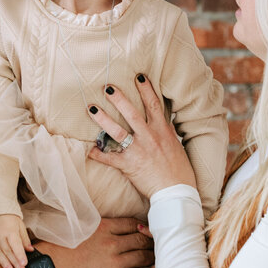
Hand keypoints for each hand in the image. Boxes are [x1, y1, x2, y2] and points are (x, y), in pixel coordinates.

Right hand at [0, 214, 32, 267]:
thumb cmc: (8, 218)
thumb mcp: (20, 225)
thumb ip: (24, 239)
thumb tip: (30, 250)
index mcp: (10, 231)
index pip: (16, 245)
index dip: (20, 255)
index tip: (24, 263)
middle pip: (8, 251)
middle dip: (15, 263)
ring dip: (3, 263)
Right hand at [36, 217, 152, 267]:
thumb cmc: (59, 249)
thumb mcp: (79, 228)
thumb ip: (98, 227)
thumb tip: (111, 228)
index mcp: (104, 227)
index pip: (132, 224)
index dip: (142, 227)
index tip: (147, 231)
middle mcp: (112, 242)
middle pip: (141, 239)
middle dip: (151, 242)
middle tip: (158, 245)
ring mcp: (114, 262)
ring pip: (142, 257)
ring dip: (151, 258)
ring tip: (155, 260)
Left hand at [87, 74, 196, 198]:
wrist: (176, 192)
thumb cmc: (179, 170)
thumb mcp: (176, 146)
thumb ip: (167, 132)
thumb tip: (165, 122)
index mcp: (162, 130)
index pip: (153, 104)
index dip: (146, 88)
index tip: (138, 75)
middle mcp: (149, 137)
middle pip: (131, 113)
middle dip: (118, 98)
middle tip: (106, 87)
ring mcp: (137, 150)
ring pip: (117, 131)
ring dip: (102, 119)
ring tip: (91, 108)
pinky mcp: (128, 165)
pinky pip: (109, 158)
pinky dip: (97, 153)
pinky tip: (88, 148)